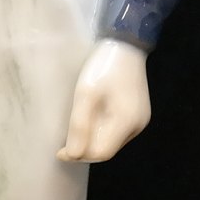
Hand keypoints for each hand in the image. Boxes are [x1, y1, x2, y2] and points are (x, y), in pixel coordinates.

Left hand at [58, 39, 150, 163]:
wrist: (125, 44)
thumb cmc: (103, 67)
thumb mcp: (85, 94)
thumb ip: (79, 126)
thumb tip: (72, 155)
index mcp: (125, 122)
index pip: (101, 153)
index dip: (79, 155)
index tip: (59, 150)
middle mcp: (136, 126)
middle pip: (107, 149)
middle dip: (85, 148)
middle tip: (65, 140)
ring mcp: (140, 120)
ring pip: (112, 141)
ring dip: (93, 140)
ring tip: (77, 128)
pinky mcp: (139, 113)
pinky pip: (117, 131)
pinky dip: (102, 131)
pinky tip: (92, 119)